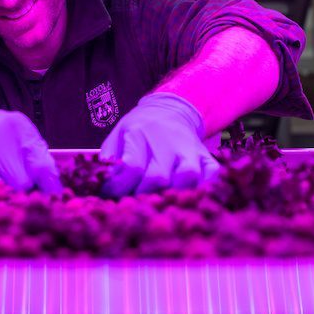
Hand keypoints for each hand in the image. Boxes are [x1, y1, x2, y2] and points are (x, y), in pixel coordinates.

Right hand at [0, 106, 63, 192]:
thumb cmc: (3, 137)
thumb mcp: (27, 139)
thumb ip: (43, 163)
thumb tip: (57, 194)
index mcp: (15, 127)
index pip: (40, 167)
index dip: (48, 188)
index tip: (51, 201)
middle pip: (19, 184)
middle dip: (23, 190)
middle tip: (18, 188)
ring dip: (1, 198)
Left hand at [99, 93, 221, 195]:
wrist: (169, 110)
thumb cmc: (139, 129)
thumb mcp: (118, 135)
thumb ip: (109, 159)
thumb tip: (101, 185)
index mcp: (139, 132)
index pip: (132, 166)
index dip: (119, 187)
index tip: (110, 195)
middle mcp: (167, 139)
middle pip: (159, 176)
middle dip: (144, 195)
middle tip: (134, 202)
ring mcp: (189, 148)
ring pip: (188, 176)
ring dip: (173, 194)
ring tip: (160, 203)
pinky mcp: (205, 155)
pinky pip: (212, 173)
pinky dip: (205, 187)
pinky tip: (191, 197)